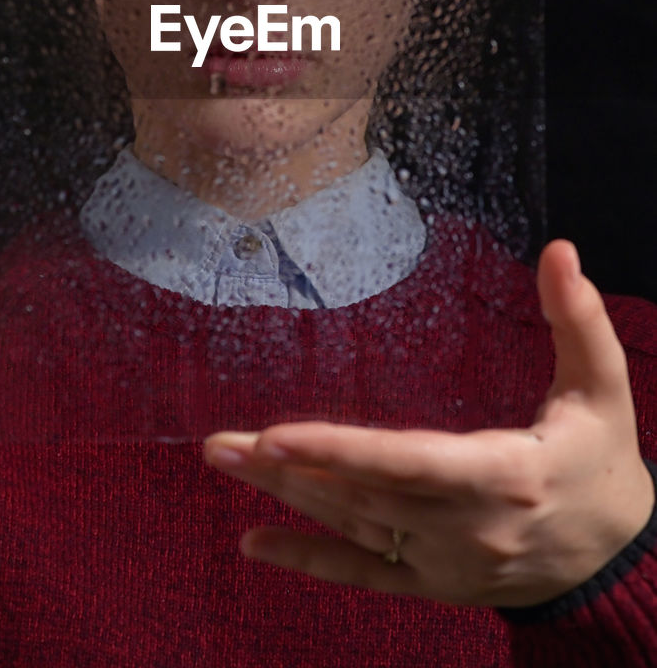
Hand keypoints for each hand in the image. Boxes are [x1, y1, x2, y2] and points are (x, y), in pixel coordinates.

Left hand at [204, 240, 654, 606]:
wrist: (616, 560)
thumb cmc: (601, 458)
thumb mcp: (602, 387)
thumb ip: (579, 318)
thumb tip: (560, 250)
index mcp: (505, 472)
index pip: (409, 462)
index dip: (342, 451)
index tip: (278, 436)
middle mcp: (467, 526)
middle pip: (363, 494)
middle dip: (287, 468)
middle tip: (219, 442)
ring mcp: (446, 563)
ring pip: (352, 527)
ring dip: (284, 498)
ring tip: (224, 462)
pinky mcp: (434, 585)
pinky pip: (362, 574)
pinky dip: (307, 560)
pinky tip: (253, 543)